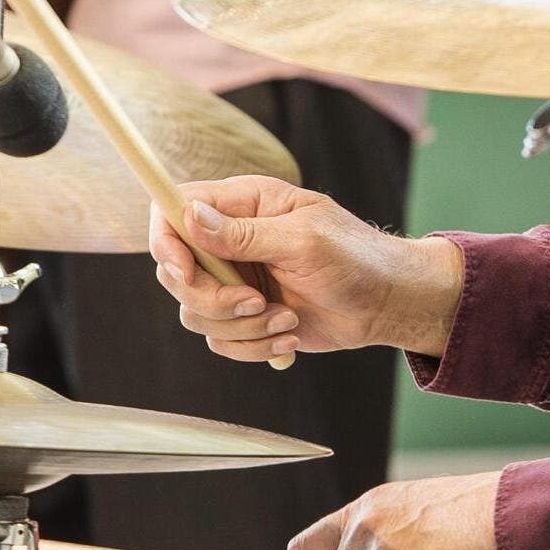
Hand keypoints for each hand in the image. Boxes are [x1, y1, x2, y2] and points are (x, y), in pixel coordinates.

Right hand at [149, 175, 463, 364]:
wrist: (383, 303)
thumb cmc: (354, 257)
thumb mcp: (303, 240)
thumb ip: (245, 233)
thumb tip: (190, 216)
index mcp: (244, 203)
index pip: (176, 208)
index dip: (167, 240)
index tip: (186, 272)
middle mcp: (230, 240)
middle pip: (175, 270)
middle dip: (210, 298)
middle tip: (257, 303)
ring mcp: (235, 279)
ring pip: (194, 311)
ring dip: (239, 327)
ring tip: (284, 321)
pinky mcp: (244, 315)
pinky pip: (219, 340)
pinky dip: (251, 347)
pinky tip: (287, 337)